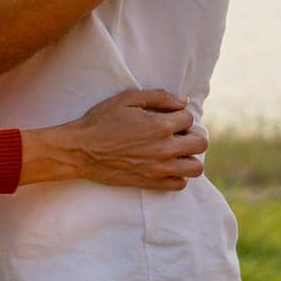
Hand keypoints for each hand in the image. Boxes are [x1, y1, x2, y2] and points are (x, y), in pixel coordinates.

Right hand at [61, 88, 203, 190]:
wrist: (80, 150)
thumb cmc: (101, 121)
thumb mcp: (127, 99)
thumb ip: (159, 97)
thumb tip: (183, 102)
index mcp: (160, 126)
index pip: (188, 118)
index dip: (178, 114)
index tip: (167, 116)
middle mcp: (165, 149)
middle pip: (200, 143)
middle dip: (191, 134)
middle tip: (176, 133)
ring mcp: (159, 169)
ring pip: (196, 168)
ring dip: (190, 157)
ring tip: (176, 151)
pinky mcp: (151, 182)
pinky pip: (180, 184)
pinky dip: (178, 175)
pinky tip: (166, 165)